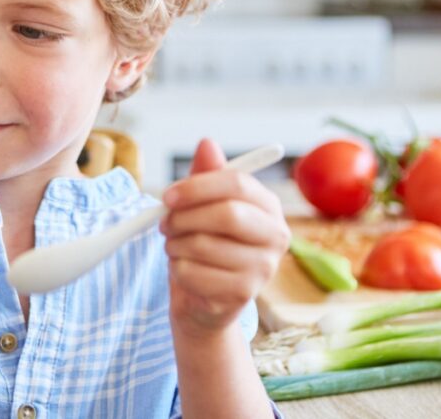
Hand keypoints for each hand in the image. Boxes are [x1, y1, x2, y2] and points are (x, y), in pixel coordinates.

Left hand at [161, 138, 289, 336]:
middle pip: (227, 214)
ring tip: (175, 246)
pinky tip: (183, 269)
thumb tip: (207, 143)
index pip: (237, 183)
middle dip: (184, 217)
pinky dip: (177, 268)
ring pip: (204, 245)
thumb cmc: (205, 242)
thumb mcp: (202, 205)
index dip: (197, 186)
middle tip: (164, 223)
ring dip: (175, 244)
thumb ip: (205, 175)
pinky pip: (194, 273)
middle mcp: (276, 236)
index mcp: (268, 206)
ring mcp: (263, 268)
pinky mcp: (243, 294)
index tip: (167, 196)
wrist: (205, 297)